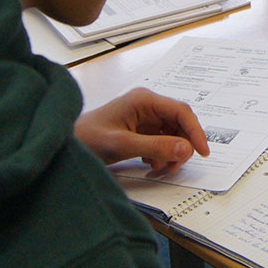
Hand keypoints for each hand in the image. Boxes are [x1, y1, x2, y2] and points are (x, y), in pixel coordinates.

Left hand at [74, 87, 209, 169]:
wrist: (66, 143)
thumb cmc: (87, 138)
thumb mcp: (123, 145)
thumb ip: (156, 147)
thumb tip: (185, 149)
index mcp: (144, 99)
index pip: (181, 111)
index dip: (195, 131)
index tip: (202, 151)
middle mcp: (147, 105)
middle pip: (179, 123)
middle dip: (182, 145)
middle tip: (175, 166)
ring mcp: (143, 117)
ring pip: (172, 133)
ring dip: (172, 152)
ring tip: (160, 168)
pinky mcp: (140, 129)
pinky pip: (162, 140)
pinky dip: (162, 154)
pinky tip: (151, 164)